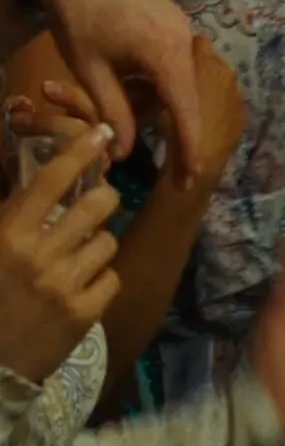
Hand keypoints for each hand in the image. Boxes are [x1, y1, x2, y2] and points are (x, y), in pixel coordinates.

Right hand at [0, 124, 120, 382]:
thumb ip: (10, 217)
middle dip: (103, 200)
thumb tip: (32, 182)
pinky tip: (78, 290)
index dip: (79, 152)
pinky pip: (112, 278)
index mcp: (7, 236)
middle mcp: (37, 256)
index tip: (100, 133)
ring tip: (75, 259)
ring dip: (96, 246)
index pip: (49, 181)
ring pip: (108, 241)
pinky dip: (99, 281)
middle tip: (95, 206)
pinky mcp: (85, 313)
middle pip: (98, 204)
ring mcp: (64, 285)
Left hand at [34, 38, 245, 185]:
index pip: (184, 110)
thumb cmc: (79, 18)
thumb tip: (125, 154)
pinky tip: (136, 89)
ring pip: (178, 82)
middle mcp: (184, 42)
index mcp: (165, 53)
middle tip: (176, 171)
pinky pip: (173, 65)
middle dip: (177, 132)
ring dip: (160, 105)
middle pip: (185, 98)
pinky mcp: (174, 25)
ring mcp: (183, 30)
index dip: (188, 146)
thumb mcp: (90, 70)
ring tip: (140, 121)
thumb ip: (113, 112)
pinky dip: (158, 85)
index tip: (192, 177)